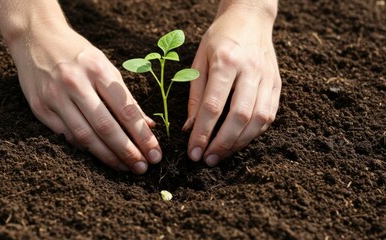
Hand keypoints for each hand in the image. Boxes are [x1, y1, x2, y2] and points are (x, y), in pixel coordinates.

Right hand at [8, 19, 161, 173]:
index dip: (142, 135)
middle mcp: (75, 83)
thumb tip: (148, 124)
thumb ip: (125, 96)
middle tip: (143, 168)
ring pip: (85, 136)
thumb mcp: (106, 66)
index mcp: (97, 70)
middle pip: (106, 127)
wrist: (36, 37)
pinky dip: (85, 148)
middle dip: (127, 151)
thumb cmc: (78, 53)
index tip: (155, 153)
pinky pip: (66, 135)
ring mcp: (54, 96)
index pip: (125, 109)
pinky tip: (100, 156)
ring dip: (108, 156)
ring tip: (125, 167)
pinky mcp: (39, 107)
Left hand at [183, 2, 280, 165]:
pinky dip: (254, 133)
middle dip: (222, 144)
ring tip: (221, 156)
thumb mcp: (199, 61)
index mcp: (226, 61)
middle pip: (239, 116)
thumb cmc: (219, 39)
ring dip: (239, 143)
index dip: (203, 133)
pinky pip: (270, 115)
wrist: (251, 18)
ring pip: (258, 119)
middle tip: (207, 160)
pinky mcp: (277, 85)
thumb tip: (190, 129)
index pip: (214, 105)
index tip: (193, 152)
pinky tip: (239, 141)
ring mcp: (268, 78)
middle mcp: (250, 71)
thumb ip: (195, 96)